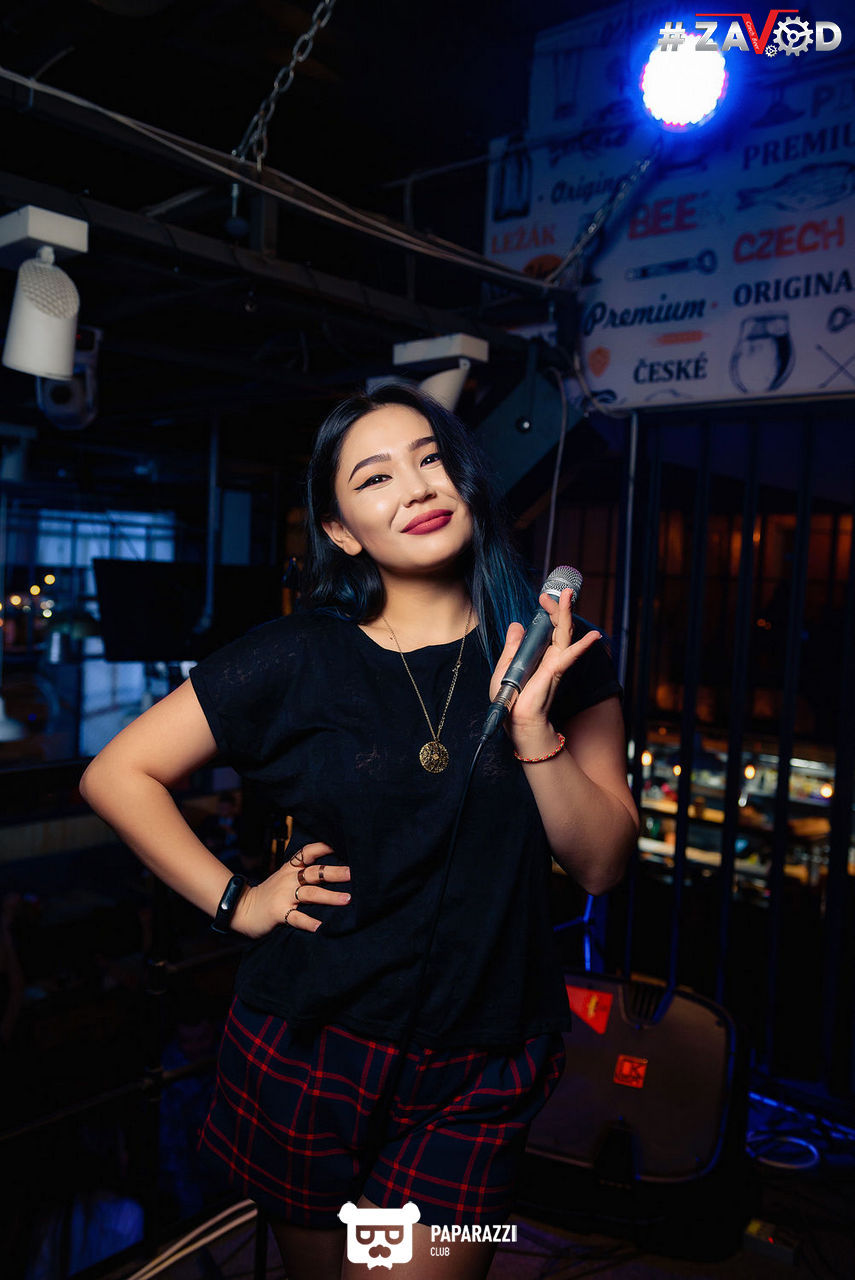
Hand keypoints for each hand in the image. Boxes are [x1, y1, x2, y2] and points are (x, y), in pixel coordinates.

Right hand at [232, 841, 350, 937]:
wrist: (241, 908)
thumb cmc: (269, 894)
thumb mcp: (284, 878)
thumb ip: (302, 874)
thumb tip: (334, 871)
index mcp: (290, 869)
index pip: (307, 853)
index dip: (323, 847)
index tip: (342, 845)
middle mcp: (288, 879)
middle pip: (315, 872)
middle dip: (334, 872)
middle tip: (353, 873)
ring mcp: (283, 896)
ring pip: (310, 893)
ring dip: (329, 896)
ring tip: (347, 899)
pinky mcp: (278, 913)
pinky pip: (295, 917)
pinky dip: (308, 922)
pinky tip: (320, 926)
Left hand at [489, 588, 600, 753]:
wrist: (516, 721)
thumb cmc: (511, 699)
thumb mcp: (505, 666)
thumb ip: (513, 646)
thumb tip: (516, 625)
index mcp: (538, 654)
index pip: (546, 628)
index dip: (547, 611)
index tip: (543, 597)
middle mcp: (550, 657)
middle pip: (558, 627)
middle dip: (558, 607)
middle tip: (557, 590)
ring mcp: (555, 663)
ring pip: (564, 634)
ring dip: (566, 614)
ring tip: (568, 595)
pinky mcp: (554, 672)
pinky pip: (569, 656)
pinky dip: (582, 646)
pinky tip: (593, 637)